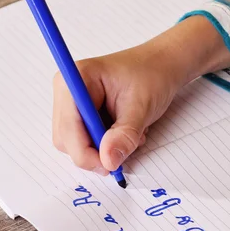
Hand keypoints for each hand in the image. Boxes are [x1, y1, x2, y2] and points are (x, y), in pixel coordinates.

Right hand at [52, 16, 229, 174]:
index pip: (68, 127)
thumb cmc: (152, 75)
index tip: (109, 165)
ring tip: (131, 134)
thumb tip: (108, 161)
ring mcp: (72, 103)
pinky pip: (85, 140)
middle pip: (66, 139)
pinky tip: (126, 131)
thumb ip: (125, 134)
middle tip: (126, 149)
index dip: (85, 152)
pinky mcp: (81, 113)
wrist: (162, 65)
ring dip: (104, 148)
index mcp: (77, 79)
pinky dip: (106, 144)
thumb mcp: (142, 106)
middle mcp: (67, 90)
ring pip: (76, 143)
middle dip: (96, 151)